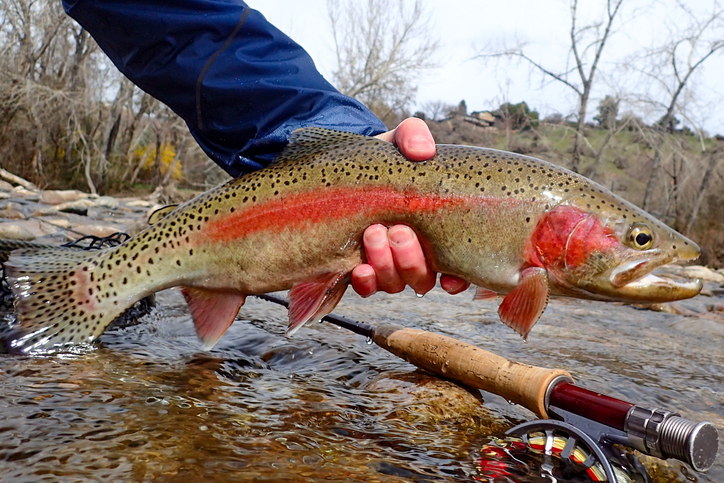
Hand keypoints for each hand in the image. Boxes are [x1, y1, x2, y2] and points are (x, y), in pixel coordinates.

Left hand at [350, 118, 469, 297]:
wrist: (344, 167)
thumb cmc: (384, 159)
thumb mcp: (398, 141)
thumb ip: (413, 136)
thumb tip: (424, 151)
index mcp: (437, 233)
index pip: (458, 269)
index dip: (458, 280)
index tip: (451, 276)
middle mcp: (415, 255)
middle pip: (423, 279)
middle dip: (412, 260)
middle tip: (399, 231)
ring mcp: (387, 265)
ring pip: (396, 283)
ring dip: (387, 266)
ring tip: (374, 233)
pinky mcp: (359, 269)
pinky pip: (366, 288)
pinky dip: (366, 282)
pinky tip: (360, 269)